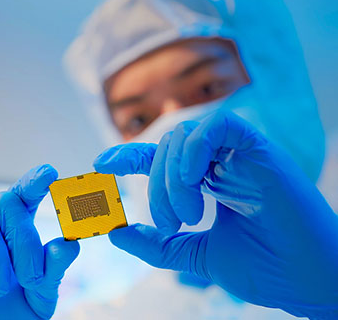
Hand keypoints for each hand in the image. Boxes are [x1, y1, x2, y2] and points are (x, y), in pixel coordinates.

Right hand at [0, 165, 79, 319]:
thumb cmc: (5, 319)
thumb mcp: (37, 300)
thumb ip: (52, 273)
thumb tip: (69, 244)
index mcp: (14, 235)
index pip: (25, 197)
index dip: (35, 181)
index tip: (49, 173)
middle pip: (5, 202)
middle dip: (23, 237)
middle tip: (30, 277)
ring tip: (0, 286)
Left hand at [94, 111, 337, 319]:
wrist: (307, 281)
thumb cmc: (261, 268)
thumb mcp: (196, 255)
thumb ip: (157, 245)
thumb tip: (115, 232)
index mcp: (208, 181)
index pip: (162, 156)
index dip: (129, 155)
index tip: (101, 164)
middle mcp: (221, 162)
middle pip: (167, 148)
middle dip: (155, 185)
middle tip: (166, 223)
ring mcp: (240, 154)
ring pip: (185, 136)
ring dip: (173, 177)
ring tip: (186, 215)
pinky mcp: (260, 149)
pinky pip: (220, 126)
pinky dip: (197, 148)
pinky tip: (195, 181)